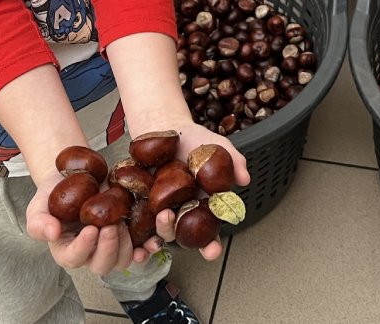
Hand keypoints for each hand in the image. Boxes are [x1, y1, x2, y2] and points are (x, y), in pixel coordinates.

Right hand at [27, 177, 138, 275]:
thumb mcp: (38, 207)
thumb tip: (52, 233)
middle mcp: (90, 253)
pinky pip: (140, 249)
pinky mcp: (127, 233)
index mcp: (66, 251)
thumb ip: (39, 223)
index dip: (83, 248)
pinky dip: (148, 248)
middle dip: (109, 248)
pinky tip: (152, 241)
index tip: (91, 230)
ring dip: (126, 245)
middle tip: (111, 226)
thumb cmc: (53, 195)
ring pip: (122, 259)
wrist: (72, 177)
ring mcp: (110, 244)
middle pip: (102, 265)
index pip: (74, 259)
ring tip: (122, 221)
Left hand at [134, 120, 251, 261]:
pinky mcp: (143, 203)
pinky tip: (134, 230)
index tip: (212, 251)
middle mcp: (184, 211)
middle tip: (178, 220)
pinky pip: (139, 220)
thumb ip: (234, 161)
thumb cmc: (195, 140)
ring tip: (162, 214)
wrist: (166, 127)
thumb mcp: (218, 146)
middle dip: (182, 237)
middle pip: (184, 234)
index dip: (212, 244)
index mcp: (204, 205)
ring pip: (162, 229)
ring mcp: (163, 209)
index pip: (210, 231)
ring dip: (162, 229)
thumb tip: (245, 179)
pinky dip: (137, 229)